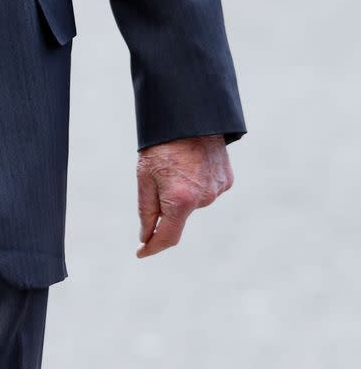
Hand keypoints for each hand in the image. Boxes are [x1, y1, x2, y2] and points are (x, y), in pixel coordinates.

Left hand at [136, 134, 233, 258]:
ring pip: (194, 202)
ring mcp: (218, 190)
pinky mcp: (226, 180)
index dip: (153, 247)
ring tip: (177, 165)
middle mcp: (203, 199)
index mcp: (180, 200)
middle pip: (179, 215)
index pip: (168, 237)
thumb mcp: (145, 176)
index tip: (141, 252)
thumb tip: (146, 237)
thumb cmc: (161, 145)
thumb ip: (147, 211)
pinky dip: (197, 183)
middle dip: (167, 204)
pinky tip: (192, 164)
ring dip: (183, 192)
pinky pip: (207, 189)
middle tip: (159, 177)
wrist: (190, 116)